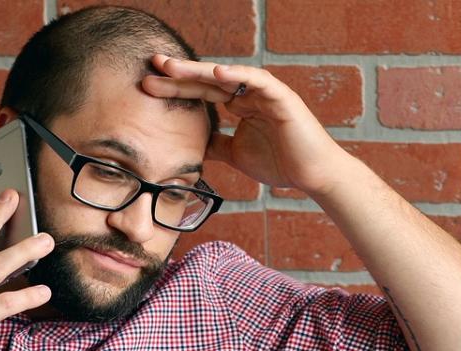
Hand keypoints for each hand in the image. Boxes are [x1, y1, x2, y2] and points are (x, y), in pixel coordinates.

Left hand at [141, 56, 352, 196]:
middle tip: (152, 64)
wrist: (313, 176)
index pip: (202, 92)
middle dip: (180, 73)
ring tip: (173, 67)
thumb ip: (216, 146)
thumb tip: (194, 146)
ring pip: (228, 76)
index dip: (176, 88)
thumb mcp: (236, 155)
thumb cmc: (281, 164)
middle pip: (208, 80)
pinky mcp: (282, 97)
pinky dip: (238, 76)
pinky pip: (258, 81)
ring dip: (199, 70)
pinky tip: (216, 73)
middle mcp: (250, 94)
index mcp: (240, 104)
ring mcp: (265, 93)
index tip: (148, 85)